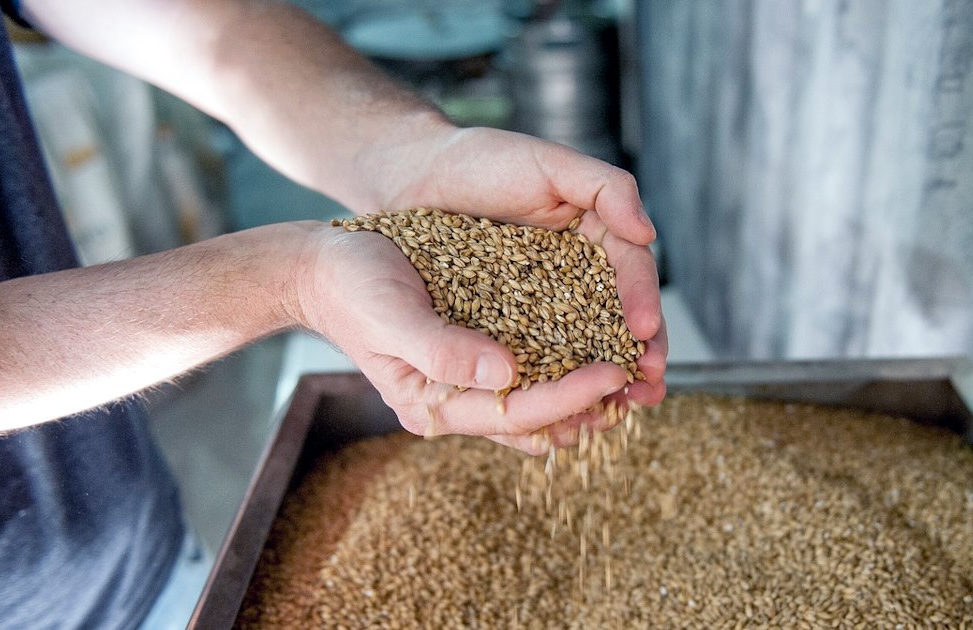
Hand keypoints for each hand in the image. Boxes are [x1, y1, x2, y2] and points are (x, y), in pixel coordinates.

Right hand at [296, 224, 660, 452]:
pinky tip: (604, 347)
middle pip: (537, 417)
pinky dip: (569, 363)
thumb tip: (506, 373)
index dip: (567, 396)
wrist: (326, 265)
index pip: (514, 412)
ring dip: (589, 391)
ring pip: (541, 398)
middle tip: (646, 387)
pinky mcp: (479, 354)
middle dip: (592, 405)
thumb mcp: (390, 313)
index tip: (613, 375)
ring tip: (639, 376)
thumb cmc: (352, 286)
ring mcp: (468, 380)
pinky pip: (533, 370)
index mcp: (433, 404)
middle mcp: (456, 401)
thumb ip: (442, 349)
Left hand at [359, 125, 667, 414]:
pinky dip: (557, 385)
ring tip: (620, 411)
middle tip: (650, 386)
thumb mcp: (548, 162)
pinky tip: (568, 415)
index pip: (632, 272)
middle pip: (619, 319)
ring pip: (585, 346)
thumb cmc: (482, 160)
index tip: (644, 332)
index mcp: (598, 234)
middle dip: (639, 355)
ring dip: (606, 382)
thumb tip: (648, 233)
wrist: (414, 176)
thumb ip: (605, 187)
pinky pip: (540, 357)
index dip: (643, 302)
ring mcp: (546, 301)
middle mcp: (579, 273)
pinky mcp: (510, 324)